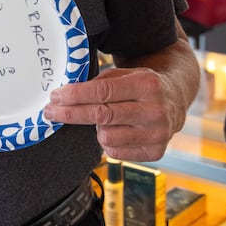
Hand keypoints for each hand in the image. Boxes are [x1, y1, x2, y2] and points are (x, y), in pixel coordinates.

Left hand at [44, 66, 182, 161]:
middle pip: (101, 115)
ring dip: (96, 128)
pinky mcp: (156, 153)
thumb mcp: (127, 73)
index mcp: (146, 84)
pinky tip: (115, 130)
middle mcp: (155, 110)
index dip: (75, 95)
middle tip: (50, 112)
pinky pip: (115, 152)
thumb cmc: (142, 85)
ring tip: (103, 118)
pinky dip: (108, 142)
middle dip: (70, 113)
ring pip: (106, 136)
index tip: (55, 97)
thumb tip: (66, 94)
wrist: (176, 100)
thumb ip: (101, 81)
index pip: (102, 91)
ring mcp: (157, 134)